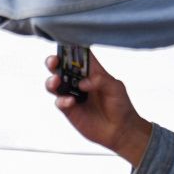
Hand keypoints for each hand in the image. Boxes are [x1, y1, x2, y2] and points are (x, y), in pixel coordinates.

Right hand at [43, 49, 152, 165]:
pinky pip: (59, 101)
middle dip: (54, 61)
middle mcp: (78, 80)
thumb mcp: (116, 87)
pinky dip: (62, 100)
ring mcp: (72, 94)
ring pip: (54, 83)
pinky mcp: (69, 109)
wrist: (120, 130)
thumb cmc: (120, 105)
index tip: (64, 43)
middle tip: (54, 61)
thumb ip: (100, 80)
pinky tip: (71, 101)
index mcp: (91, 71)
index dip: (70, 47)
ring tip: (56, 80)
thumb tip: (82, 83)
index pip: (77, 55)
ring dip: (52, 80)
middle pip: (60, 67)